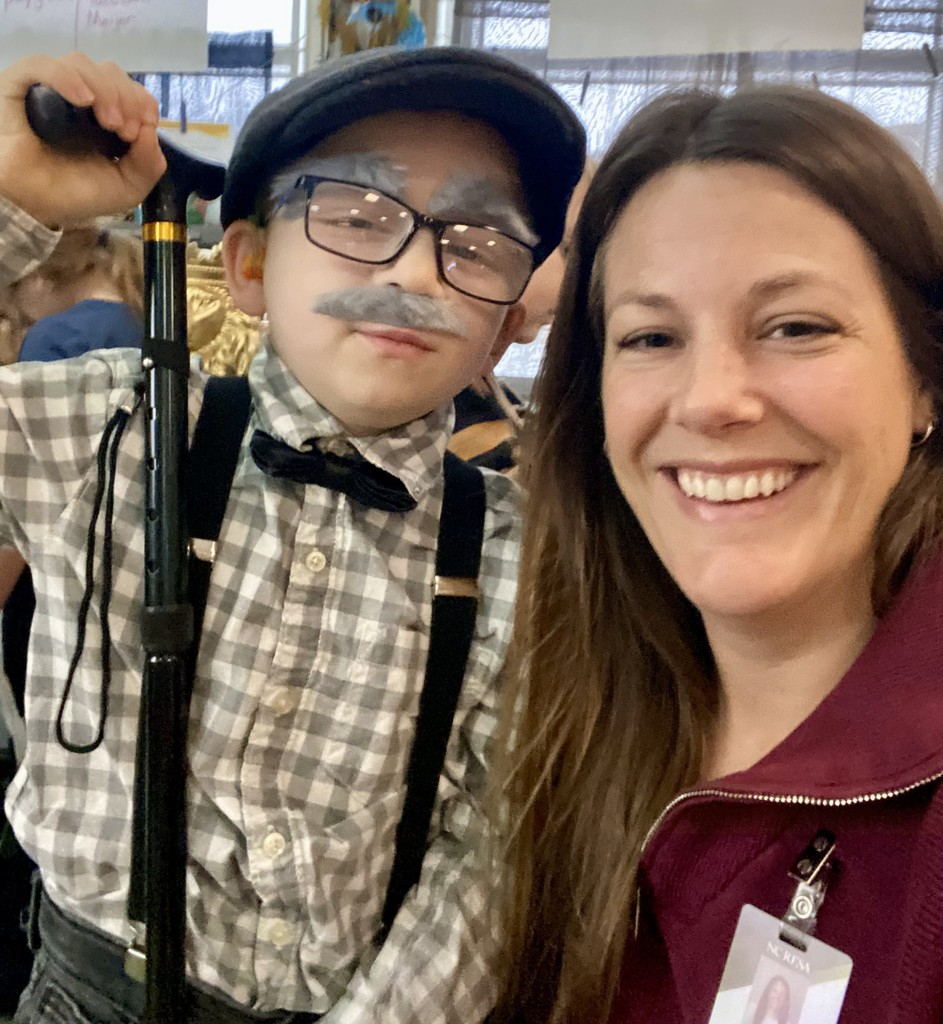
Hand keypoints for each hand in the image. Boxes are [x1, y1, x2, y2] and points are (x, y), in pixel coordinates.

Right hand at [0, 52, 165, 226]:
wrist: (33, 206)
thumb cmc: (76, 195)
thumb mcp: (127, 188)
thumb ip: (149, 165)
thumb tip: (151, 130)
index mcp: (106, 115)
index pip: (130, 88)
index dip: (142, 100)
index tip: (146, 125)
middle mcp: (79, 96)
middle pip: (110, 72)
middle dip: (127, 98)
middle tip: (126, 132)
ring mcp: (50, 88)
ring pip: (81, 64)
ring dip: (105, 90)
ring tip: (110, 124)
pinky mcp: (19, 85)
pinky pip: (41, 64)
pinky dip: (67, 77)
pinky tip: (83, 99)